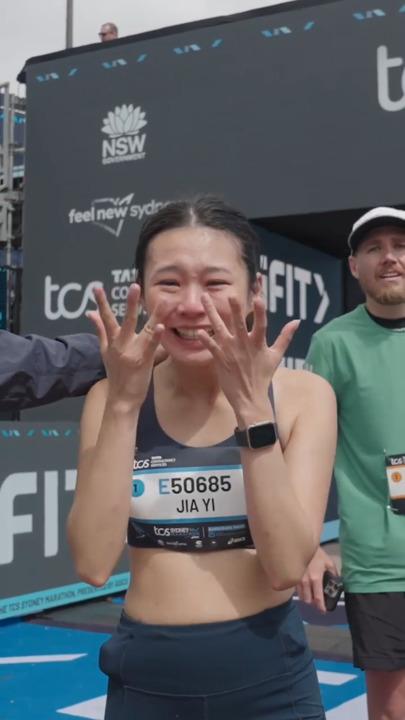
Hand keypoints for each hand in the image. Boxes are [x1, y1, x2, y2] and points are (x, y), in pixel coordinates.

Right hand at [87, 284, 168, 409]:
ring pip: (144, 330)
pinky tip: (161, 327)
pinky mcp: (143, 360)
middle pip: (125, 320)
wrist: (120, 399)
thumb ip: (100, 331)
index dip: (101, 303)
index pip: (106, 318)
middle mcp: (120, 345)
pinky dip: (156, 336)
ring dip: (154, 315)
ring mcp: (132, 352)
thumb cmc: (116, 374)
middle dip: (130, 303)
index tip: (97, 287)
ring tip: (163, 302)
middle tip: (134, 286)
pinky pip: (151, 346)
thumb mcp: (105, 352)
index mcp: (112, 342)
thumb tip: (90, 314)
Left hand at [197, 294, 298, 419]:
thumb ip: (285, 337)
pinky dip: (205, 338)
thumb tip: (297, 321)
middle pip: (239, 323)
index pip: (261, 324)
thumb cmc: (263, 376)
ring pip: (219, 328)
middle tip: (231, 295)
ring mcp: (230, 351)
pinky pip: (210, 346)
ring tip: (204, 298)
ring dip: (212, 313)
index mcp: (258, 343)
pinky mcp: (220, 359)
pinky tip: (198, 330)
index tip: (258, 298)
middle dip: (235, 309)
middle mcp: (244, 345)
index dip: (260, 311)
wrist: (250, 398)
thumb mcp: (276, 356)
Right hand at [296, 546, 338, 612]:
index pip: (318, 598)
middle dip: (313, 603)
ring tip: (311, 597)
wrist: (303, 545)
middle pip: (307, 600)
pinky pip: (296, 589)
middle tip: (317, 602)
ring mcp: (297, 579)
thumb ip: (334, 573)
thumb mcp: (329, 562)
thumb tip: (337, 581)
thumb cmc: (317, 554)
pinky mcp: (292, 576)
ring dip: (306, 598)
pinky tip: (304, 589)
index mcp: (316, 579)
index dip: (321, 607)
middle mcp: (305, 582)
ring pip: (301, 596)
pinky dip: (301, 592)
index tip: (324, 611)